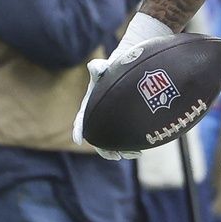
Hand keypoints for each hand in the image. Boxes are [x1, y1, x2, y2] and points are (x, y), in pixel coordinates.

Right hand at [71, 12, 173, 158]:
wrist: (129, 67)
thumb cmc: (114, 67)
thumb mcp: (105, 66)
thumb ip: (98, 67)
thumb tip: (94, 66)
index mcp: (90, 105)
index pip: (81, 119)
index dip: (78, 129)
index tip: (78, 138)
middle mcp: (100, 116)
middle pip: (98, 138)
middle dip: (105, 150)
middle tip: (116, 155)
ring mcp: (113, 121)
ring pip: (113, 142)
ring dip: (121, 152)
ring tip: (134, 154)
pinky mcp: (125, 123)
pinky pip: (125, 139)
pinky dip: (131, 146)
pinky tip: (141, 149)